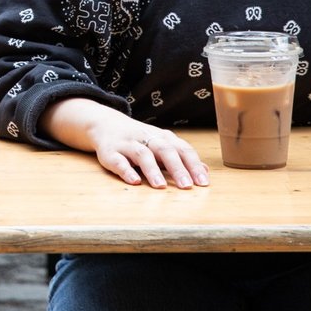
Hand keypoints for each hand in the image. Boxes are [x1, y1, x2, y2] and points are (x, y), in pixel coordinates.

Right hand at [87, 120, 210, 189]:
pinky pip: (118, 161)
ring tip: (161, 186)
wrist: (105, 124)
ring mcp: (128, 144)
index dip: (193, 165)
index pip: (182, 149)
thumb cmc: (139, 138)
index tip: (203, 182)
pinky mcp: (110, 152)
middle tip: (187, 186)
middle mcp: (147, 138)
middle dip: (177, 168)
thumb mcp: (162, 144)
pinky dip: (126, 171)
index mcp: (162, 137)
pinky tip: (134, 181)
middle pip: (164, 150)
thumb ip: (182, 157)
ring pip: (142, 154)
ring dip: (152, 170)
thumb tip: (205, 171)